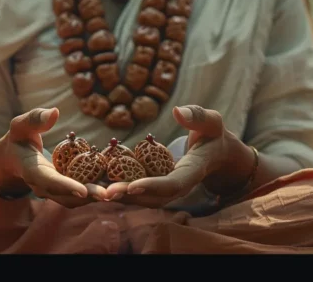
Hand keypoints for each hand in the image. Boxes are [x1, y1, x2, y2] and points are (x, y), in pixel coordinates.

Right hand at [0, 108, 106, 207]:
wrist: (13, 159)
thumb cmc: (19, 137)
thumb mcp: (20, 124)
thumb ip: (35, 118)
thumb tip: (55, 112)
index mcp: (32, 170)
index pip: (49, 181)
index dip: (66, 186)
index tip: (84, 190)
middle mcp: (43, 186)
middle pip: (66, 196)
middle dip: (88, 196)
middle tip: (110, 194)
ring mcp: (54, 191)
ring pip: (75, 199)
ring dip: (96, 197)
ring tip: (118, 192)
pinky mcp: (63, 191)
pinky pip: (80, 195)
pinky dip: (96, 192)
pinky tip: (114, 186)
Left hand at [104, 105, 254, 207]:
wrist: (217, 154)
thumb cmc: (213, 134)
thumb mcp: (212, 121)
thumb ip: (197, 116)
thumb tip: (178, 111)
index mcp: (193, 171)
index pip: (173, 184)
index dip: (152, 186)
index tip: (131, 186)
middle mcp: (180, 187)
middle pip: (153, 198)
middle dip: (128, 196)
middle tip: (103, 192)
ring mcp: (168, 191)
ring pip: (143, 199)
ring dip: (120, 197)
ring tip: (95, 192)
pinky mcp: (158, 188)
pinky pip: (139, 193)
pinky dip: (121, 191)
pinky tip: (99, 185)